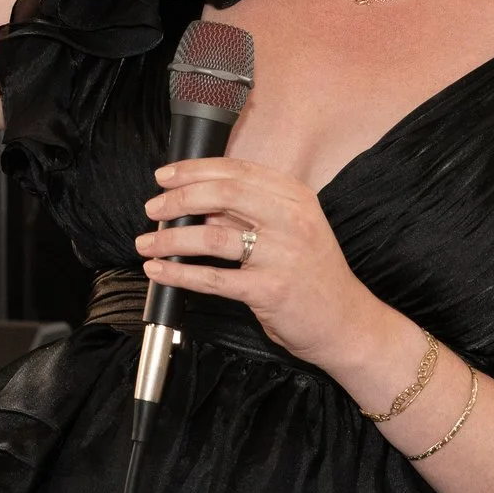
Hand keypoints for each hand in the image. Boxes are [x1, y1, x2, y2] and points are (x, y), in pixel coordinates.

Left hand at [136, 157, 387, 368]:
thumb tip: (200, 203)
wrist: (346, 322)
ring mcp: (282, 255)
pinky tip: (160, 271)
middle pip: (221, 195)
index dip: (195, 169)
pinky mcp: (269, 290)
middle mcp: (291, 219)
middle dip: (178, 199)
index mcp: (296, 197)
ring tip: (148, 243)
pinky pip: (213, 278)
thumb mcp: (294, 229)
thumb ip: (253, 212)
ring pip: (211, 236)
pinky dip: (180, 273)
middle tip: (153, 208)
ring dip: (170, 239)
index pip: (237, 171)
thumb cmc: (314, 275)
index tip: (166, 175)